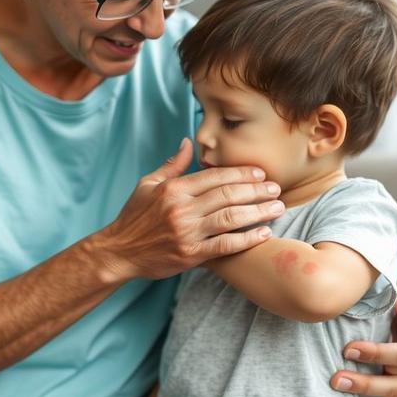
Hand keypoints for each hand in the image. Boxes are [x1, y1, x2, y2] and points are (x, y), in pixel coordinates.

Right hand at [95, 138, 284, 280]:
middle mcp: (182, 209)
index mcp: (173, 189)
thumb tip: (188, 142)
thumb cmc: (134, 217)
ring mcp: (187, 232)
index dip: (241, 173)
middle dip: (256, 190)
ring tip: (278, 208)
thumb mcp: (148, 185)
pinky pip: (225, 245)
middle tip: (276, 188)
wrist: (119, 252)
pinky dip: (247, 239)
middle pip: (228, 195)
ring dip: (258, 212)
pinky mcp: (191, 255)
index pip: (214, 176)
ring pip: (231, 218)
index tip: (259, 173)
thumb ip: (171, 165)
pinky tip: (264, 233)